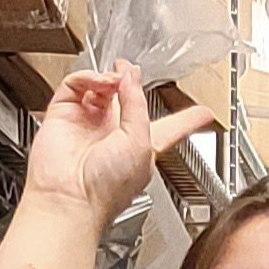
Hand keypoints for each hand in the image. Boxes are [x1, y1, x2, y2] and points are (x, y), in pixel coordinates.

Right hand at [27, 59, 211, 225]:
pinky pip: (75, 85)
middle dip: (131, 81)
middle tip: (130, 70)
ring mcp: (88, 123)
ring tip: (115, 80)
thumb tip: (130, 78)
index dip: (186, 119)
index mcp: (140, 146)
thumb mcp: (140, 142)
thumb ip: (137, 105)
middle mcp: (114, 134)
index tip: (204, 111)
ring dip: (111, 78)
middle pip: (127, 99)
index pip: (168, 128)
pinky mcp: (64, 115)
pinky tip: (99, 82)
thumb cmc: (106, 188)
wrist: (69, 198)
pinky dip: (88, 77)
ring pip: (101, 87)